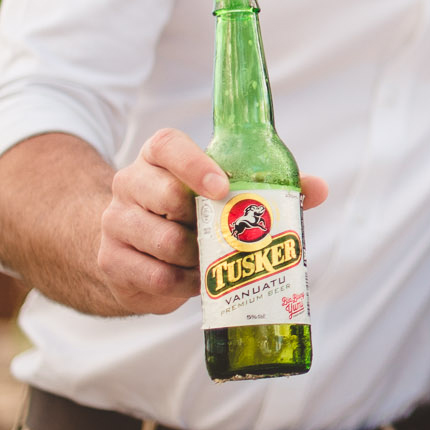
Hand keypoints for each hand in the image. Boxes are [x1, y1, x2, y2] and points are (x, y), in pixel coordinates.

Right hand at [96, 127, 328, 313]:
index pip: (168, 146)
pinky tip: (195, 280)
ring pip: (164, 241)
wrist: (135, 248)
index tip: (223, 187)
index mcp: (158, 156)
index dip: (195, 165)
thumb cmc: (192, 211)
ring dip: (197, 256)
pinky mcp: (111, 260)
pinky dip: (184, 283)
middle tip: (225, 233)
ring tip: (212, 258)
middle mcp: (130, 183)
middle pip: (165, 195)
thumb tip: (318, 188)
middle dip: (203, 220)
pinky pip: (156, 276)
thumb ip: (272, 186)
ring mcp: (116, 222)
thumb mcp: (223, 193)